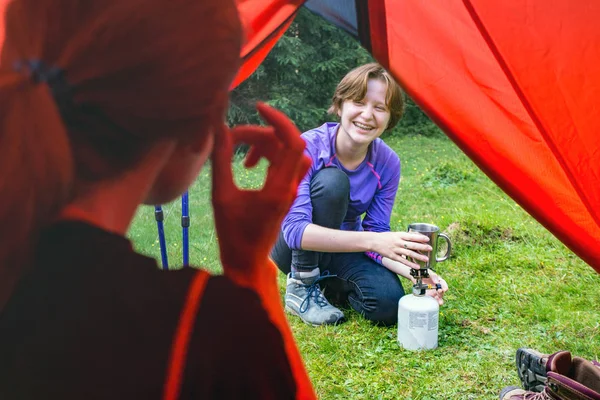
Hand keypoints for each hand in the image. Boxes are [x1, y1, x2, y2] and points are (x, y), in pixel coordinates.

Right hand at [211, 103, 310, 274]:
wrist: (247, 260)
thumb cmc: (232, 234)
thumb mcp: (220, 195)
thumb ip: (220, 159)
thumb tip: (218, 128)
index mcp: (278, 188)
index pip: (292, 143)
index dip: (278, 120)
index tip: (258, 108)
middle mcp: (290, 187)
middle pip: (286, 143)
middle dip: (260, 134)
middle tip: (232, 138)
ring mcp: (291, 190)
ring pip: (286, 152)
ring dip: (264, 145)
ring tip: (241, 159)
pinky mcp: (287, 192)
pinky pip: (285, 162)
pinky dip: (269, 155)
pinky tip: (248, 165)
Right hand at [372, 231, 432, 268]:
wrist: (374, 241)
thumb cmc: (386, 237)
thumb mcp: (396, 234)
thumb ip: (405, 236)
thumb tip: (416, 237)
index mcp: (399, 235)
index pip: (411, 236)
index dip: (420, 237)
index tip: (427, 239)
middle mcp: (398, 242)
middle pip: (412, 245)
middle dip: (422, 247)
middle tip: (430, 248)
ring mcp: (395, 250)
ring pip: (409, 253)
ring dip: (418, 256)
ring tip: (426, 259)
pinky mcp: (393, 257)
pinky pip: (403, 261)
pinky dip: (410, 264)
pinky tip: (417, 266)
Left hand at [410, 270, 448, 304]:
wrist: (415, 276)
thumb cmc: (423, 273)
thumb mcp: (428, 272)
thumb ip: (433, 276)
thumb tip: (437, 282)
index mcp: (438, 281)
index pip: (443, 284)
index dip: (445, 286)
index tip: (444, 288)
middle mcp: (437, 288)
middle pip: (441, 292)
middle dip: (441, 293)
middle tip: (439, 291)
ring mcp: (433, 293)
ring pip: (438, 298)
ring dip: (439, 300)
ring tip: (439, 301)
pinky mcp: (428, 296)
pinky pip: (431, 300)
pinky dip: (433, 302)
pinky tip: (433, 303)